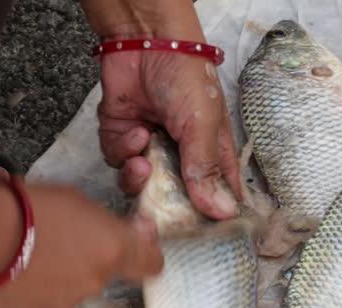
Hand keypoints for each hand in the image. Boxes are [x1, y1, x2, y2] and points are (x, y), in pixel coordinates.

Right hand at [0, 183, 162, 307]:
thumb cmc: (26, 206)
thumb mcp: (75, 199)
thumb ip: (109, 223)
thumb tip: (140, 231)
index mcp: (112, 248)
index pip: (151, 264)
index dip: (144, 257)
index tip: (133, 248)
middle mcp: (96, 282)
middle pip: (102, 276)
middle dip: (85, 262)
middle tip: (54, 242)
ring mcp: (65, 306)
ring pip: (69, 293)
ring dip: (56, 280)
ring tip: (25, 258)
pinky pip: (40, 307)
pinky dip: (31, 295)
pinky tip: (12, 276)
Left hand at [82, 1, 241, 219]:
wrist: (144, 42)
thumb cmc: (186, 77)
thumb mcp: (203, 125)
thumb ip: (206, 170)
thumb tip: (222, 212)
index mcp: (210, 152)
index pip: (216, 192)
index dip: (212, 213)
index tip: (206, 232)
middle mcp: (181, 154)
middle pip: (173, 197)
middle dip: (164, 203)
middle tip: (160, 206)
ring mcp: (150, 148)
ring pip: (141, 185)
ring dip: (139, 177)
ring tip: (143, 160)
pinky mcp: (121, 138)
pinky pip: (118, 162)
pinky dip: (124, 151)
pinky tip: (135, 132)